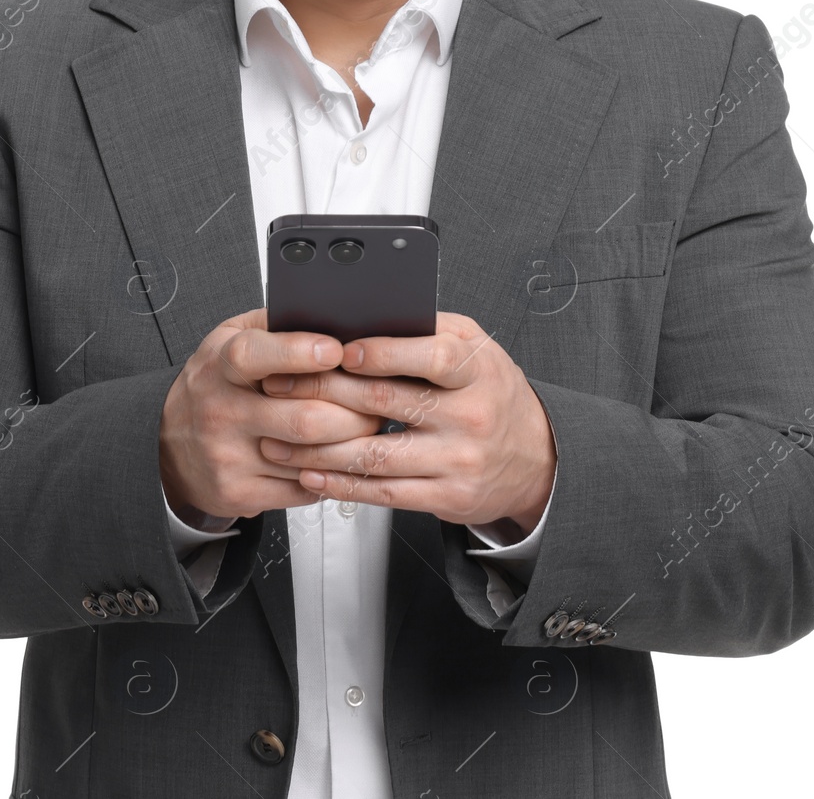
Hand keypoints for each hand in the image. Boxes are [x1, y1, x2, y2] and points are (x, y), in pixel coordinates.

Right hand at [158, 309, 385, 521]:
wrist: (167, 444)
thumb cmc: (215, 384)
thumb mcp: (230, 339)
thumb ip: (275, 323)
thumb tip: (331, 314)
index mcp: (220, 364)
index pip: (256, 355)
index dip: (299, 352)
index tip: (335, 350)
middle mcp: (221, 411)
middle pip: (303, 417)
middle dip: (353, 410)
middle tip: (376, 399)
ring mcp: (228, 456)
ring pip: (310, 457)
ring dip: (351, 444)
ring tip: (366, 428)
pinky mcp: (238, 492)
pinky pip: (303, 488)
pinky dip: (330, 474)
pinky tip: (337, 457)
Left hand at [256, 312, 556, 534]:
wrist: (535, 457)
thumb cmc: (492, 391)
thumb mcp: (476, 348)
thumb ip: (429, 330)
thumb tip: (368, 316)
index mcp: (476, 371)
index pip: (431, 358)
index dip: (384, 353)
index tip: (342, 350)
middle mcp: (469, 418)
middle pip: (387, 403)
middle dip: (325, 393)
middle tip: (281, 384)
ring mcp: (456, 462)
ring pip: (375, 455)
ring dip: (318, 449)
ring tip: (278, 439)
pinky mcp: (445, 498)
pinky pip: (382, 493)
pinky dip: (340, 485)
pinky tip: (310, 475)